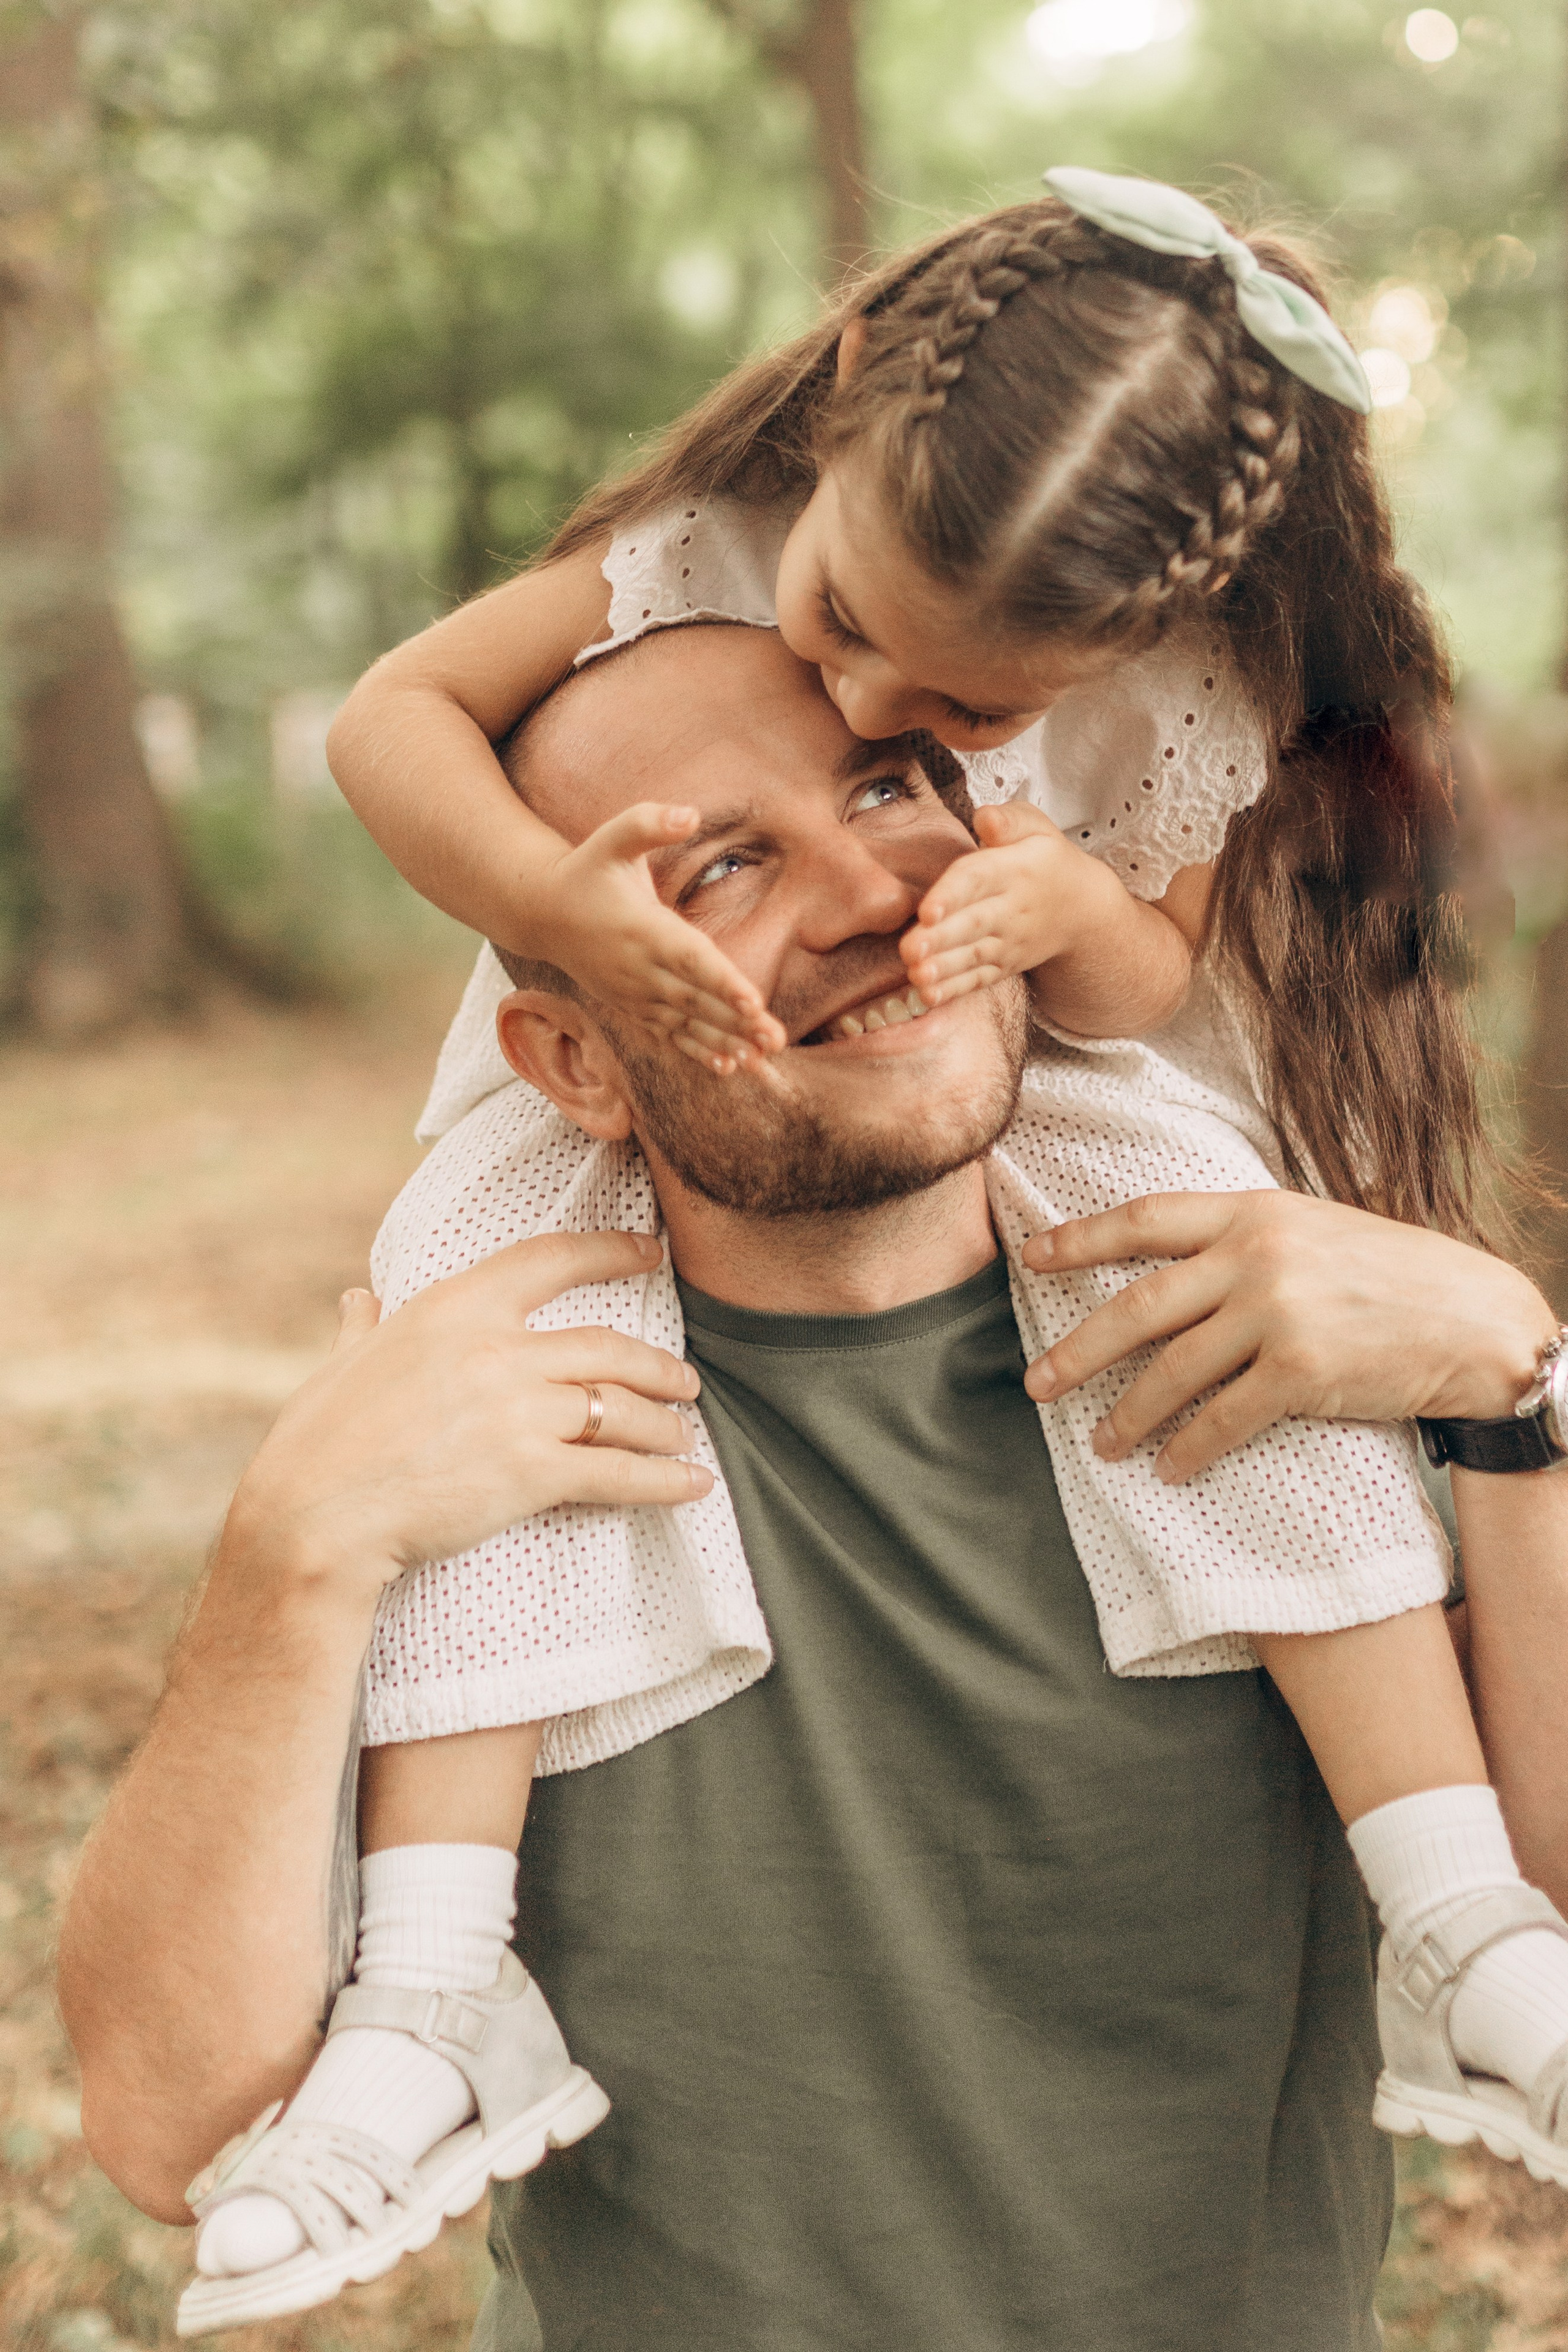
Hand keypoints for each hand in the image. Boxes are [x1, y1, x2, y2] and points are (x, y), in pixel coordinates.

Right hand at [225, 1231, 713, 1602]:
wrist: (314, 1516)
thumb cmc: (317, 1443)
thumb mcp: (341, 1364)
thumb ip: (364, 1328)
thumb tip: (359, 1299)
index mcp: (454, 1307)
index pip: (550, 1259)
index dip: (609, 1251)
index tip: (649, 1250)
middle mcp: (496, 1348)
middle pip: (607, 1346)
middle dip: (657, 1364)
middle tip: (684, 1379)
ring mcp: (519, 1409)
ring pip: (620, 1407)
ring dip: (664, 1423)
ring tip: (684, 1433)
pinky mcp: (533, 1471)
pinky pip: (617, 1471)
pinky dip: (663, 1479)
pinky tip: (694, 1484)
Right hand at [538, 804, 785, 1072]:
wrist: (542, 912)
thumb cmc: (587, 869)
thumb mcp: (613, 836)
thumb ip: (649, 822)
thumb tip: (689, 813)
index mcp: (644, 927)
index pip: (690, 957)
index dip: (722, 981)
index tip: (753, 1001)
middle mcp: (640, 968)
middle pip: (696, 1000)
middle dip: (737, 1022)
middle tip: (776, 1039)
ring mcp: (636, 992)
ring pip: (687, 1025)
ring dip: (726, 1044)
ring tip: (763, 1063)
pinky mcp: (634, 1006)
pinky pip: (670, 1035)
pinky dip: (698, 1052)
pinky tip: (729, 1069)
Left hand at [900, 801, 1095, 1004]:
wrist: (1082, 909)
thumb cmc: (1047, 861)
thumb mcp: (1038, 828)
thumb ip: (1009, 819)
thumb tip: (984, 818)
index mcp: (1014, 870)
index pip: (978, 879)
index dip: (952, 894)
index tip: (927, 910)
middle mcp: (1011, 909)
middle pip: (972, 923)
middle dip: (940, 938)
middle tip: (909, 949)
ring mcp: (1008, 942)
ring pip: (973, 956)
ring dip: (943, 968)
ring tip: (916, 976)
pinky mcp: (1004, 966)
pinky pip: (979, 979)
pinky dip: (955, 990)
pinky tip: (929, 996)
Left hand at [1020, 1191, 1557, 1482]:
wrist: (1478, 1320)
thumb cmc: (1395, 1276)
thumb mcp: (1314, 1229)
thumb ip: (1246, 1238)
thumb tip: (1174, 1263)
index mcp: (1254, 1212)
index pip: (1146, 1219)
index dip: (1082, 1238)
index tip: (1031, 1258)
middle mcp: (1258, 1256)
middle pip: (1139, 1305)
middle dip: (1080, 1350)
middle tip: (1037, 1385)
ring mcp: (1278, 1313)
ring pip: (1172, 1370)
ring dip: (1129, 1414)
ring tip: (1103, 1444)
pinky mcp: (1302, 1372)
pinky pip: (1222, 1417)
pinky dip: (1189, 1448)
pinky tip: (1171, 1469)